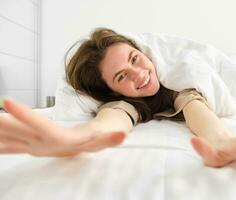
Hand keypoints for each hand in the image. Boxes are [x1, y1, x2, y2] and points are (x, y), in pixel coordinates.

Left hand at [0, 98, 125, 155]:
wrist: (80, 150)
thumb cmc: (92, 141)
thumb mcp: (103, 139)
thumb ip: (112, 138)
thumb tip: (123, 134)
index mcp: (60, 139)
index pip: (41, 126)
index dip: (25, 116)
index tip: (7, 101)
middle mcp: (43, 143)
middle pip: (19, 131)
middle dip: (2, 123)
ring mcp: (33, 145)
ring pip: (10, 138)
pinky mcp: (28, 145)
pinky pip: (9, 144)